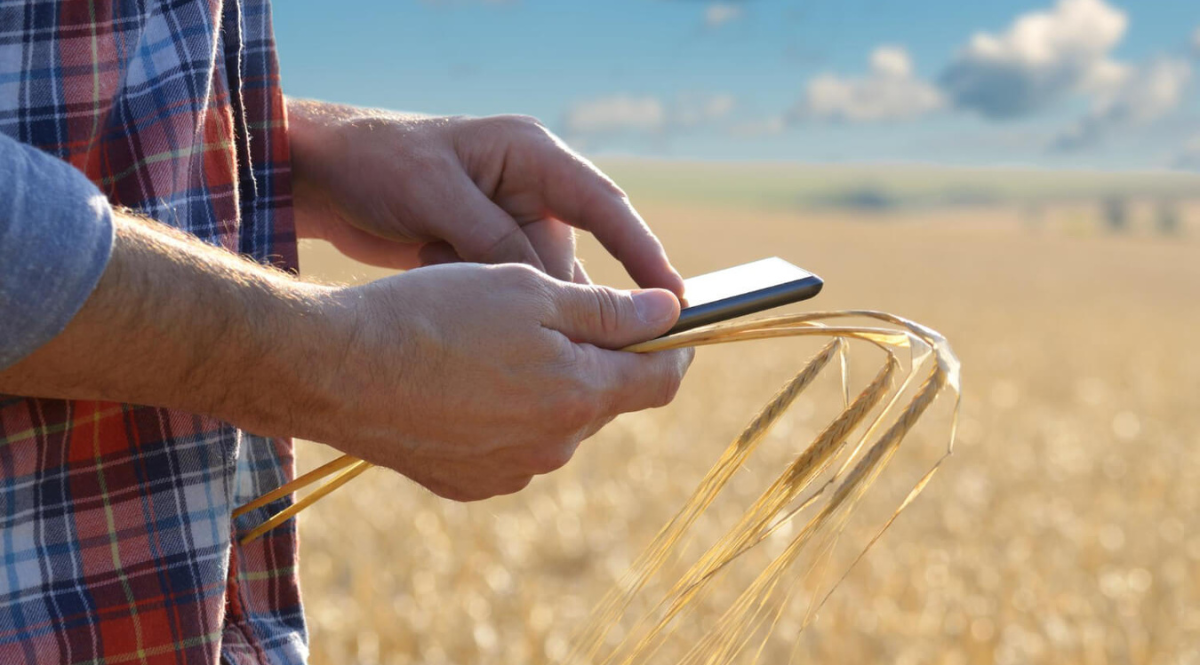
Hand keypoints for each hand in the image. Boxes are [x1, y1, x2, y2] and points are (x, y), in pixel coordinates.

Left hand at [287, 100, 684, 293]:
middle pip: (572, 262)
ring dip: (511, 310)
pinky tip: (445, 297)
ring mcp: (509, 225)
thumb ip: (494, 239)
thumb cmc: (379, 164)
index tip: (675, 300)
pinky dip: (485, 310)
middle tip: (544, 340)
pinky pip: (508, 296)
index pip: (606, 207)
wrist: (324, 173)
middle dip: (558, 302)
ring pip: (539, 288)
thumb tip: (551, 291)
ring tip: (467, 306)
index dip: (644, 254)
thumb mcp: (436, 194)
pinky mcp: (486, 255)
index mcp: (534, 158)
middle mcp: (531, 192)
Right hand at [298, 263, 693, 500]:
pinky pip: (512, 445)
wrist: (338, 370)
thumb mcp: (528, 291)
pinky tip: (467, 379)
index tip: (674, 325)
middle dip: (599, 359)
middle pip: (604, 399)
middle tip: (561, 313)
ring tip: (497, 343)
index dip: (676, 348)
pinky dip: (507, 413)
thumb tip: (670, 313)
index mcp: (580, 394)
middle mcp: (555, 445)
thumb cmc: (434, 315)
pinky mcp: (471, 482)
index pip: (660, 380)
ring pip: (555, 421)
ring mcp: (511, 470)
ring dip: (548, 385)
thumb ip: (608, 309)